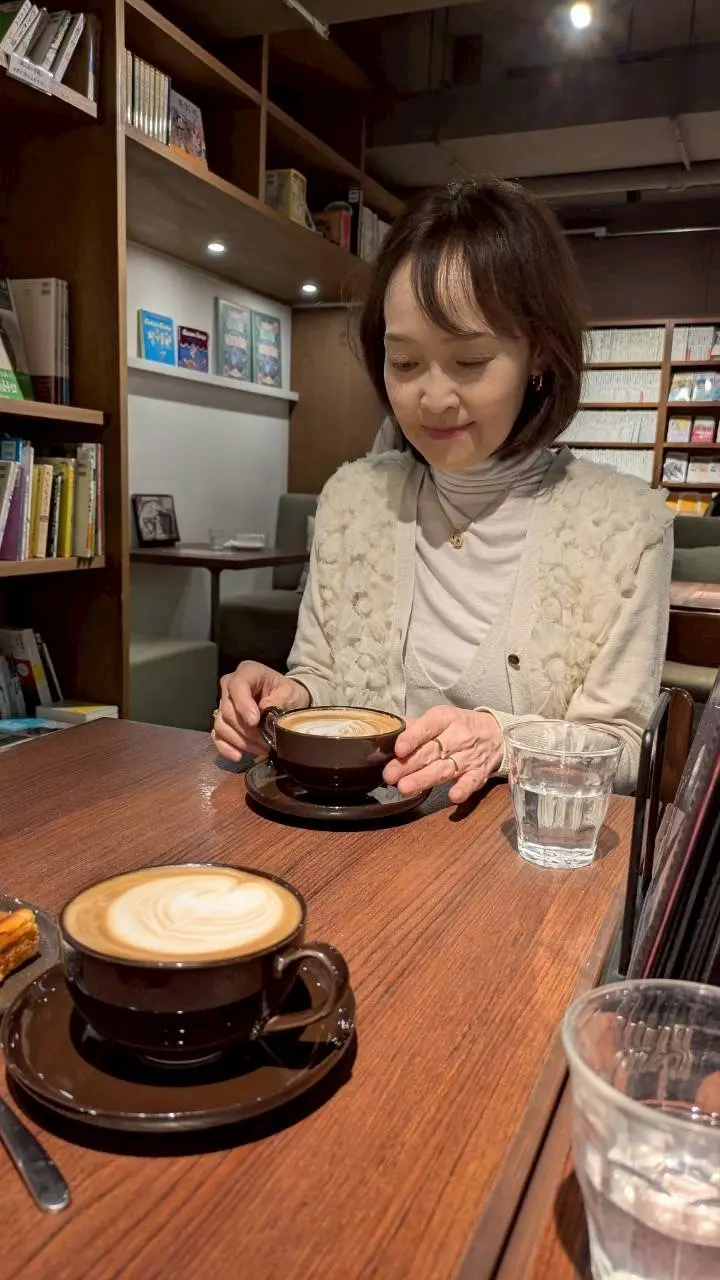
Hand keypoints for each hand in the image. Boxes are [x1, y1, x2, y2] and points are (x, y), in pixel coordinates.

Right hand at [212, 662, 309, 761]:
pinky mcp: (223, 722)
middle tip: (265, 741)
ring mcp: (224, 705)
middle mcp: (230, 687)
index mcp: (248, 672)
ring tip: (261, 748)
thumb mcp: (291, 694)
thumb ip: (279, 702)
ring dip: (240, 741)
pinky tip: (238, 756)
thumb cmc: (288, 694)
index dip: (243, 704)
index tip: (255, 722)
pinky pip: (217, 736)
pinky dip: (226, 748)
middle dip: (246, 729)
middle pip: (227, 709)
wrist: (287, 702)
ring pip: (222, 725)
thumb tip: (266, 714)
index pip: (237, 686)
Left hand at [383, 706, 503, 803]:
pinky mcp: (479, 773)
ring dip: (425, 779)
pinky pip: (472, 782)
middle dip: (408, 765)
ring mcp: (468, 757)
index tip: (398, 749)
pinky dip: (463, 789)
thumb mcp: (440, 718)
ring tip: (405, 788)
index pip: (427, 726)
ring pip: (444, 769)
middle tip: (389, 775)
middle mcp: (457, 737)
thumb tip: (386, 729)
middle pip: (430, 752)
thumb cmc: (460, 726)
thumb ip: (415, 726)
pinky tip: (453, 796)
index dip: (412, 738)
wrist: (496, 734)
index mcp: (445, 718)